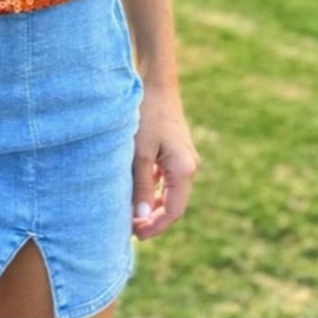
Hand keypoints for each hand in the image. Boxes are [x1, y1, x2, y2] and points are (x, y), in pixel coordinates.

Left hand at [131, 83, 198, 239]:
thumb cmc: (146, 114)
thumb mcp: (140, 151)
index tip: (136, 235)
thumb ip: (140, 185)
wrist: (155, 81)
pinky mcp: (173, 149)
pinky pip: (164, 176)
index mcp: (184, 169)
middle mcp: (188, 165)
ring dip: (151, 202)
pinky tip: (134, 188)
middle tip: (130, 228)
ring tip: (129, 212)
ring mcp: (182, 157)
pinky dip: (151, 186)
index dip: (156, 226)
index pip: (174, 211)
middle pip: (173, 203)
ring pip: (168, 190)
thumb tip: (141, 217)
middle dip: (153, 217)